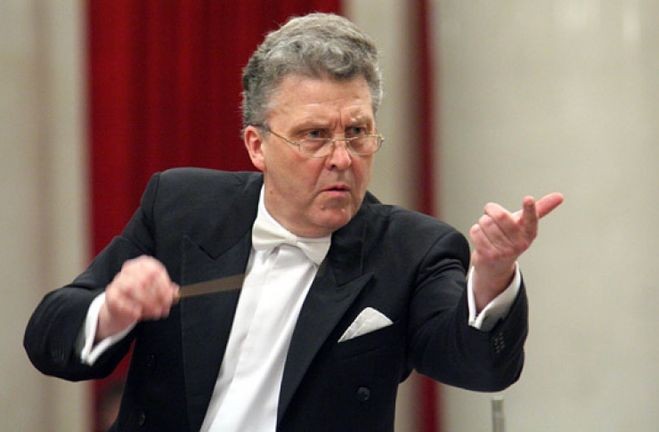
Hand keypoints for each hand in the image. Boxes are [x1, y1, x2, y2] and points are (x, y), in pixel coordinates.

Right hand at [97, 256, 178, 340]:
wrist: (121, 307)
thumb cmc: (144, 296)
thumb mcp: (158, 293)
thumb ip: (168, 292)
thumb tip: (176, 293)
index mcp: (144, 264)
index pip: (155, 271)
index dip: (164, 286)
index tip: (170, 299)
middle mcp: (130, 269)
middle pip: (144, 279)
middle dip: (157, 296)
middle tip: (164, 309)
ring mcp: (118, 281)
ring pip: (132, 287)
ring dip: (146, 303)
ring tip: (154, 313)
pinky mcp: (111, 294)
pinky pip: (120, 300)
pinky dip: (131, 308)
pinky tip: (138, 315)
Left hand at [469, 192, 563, 309]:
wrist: (496, 266)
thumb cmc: (511, 239)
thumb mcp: (524, 225)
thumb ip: (540, 210)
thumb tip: (559, 196)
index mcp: (529, 233)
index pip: (531, 219)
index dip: (530, 208)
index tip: (528, 199)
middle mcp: (519, 243)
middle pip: (499, 215)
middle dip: (491, 210)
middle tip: (491, 213)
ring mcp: (504, 251)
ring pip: (485, 222)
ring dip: (482, 222)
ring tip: (488, 230)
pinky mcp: (489, 256)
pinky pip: (476, 232)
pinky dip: (476, 231)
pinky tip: (482, 238)